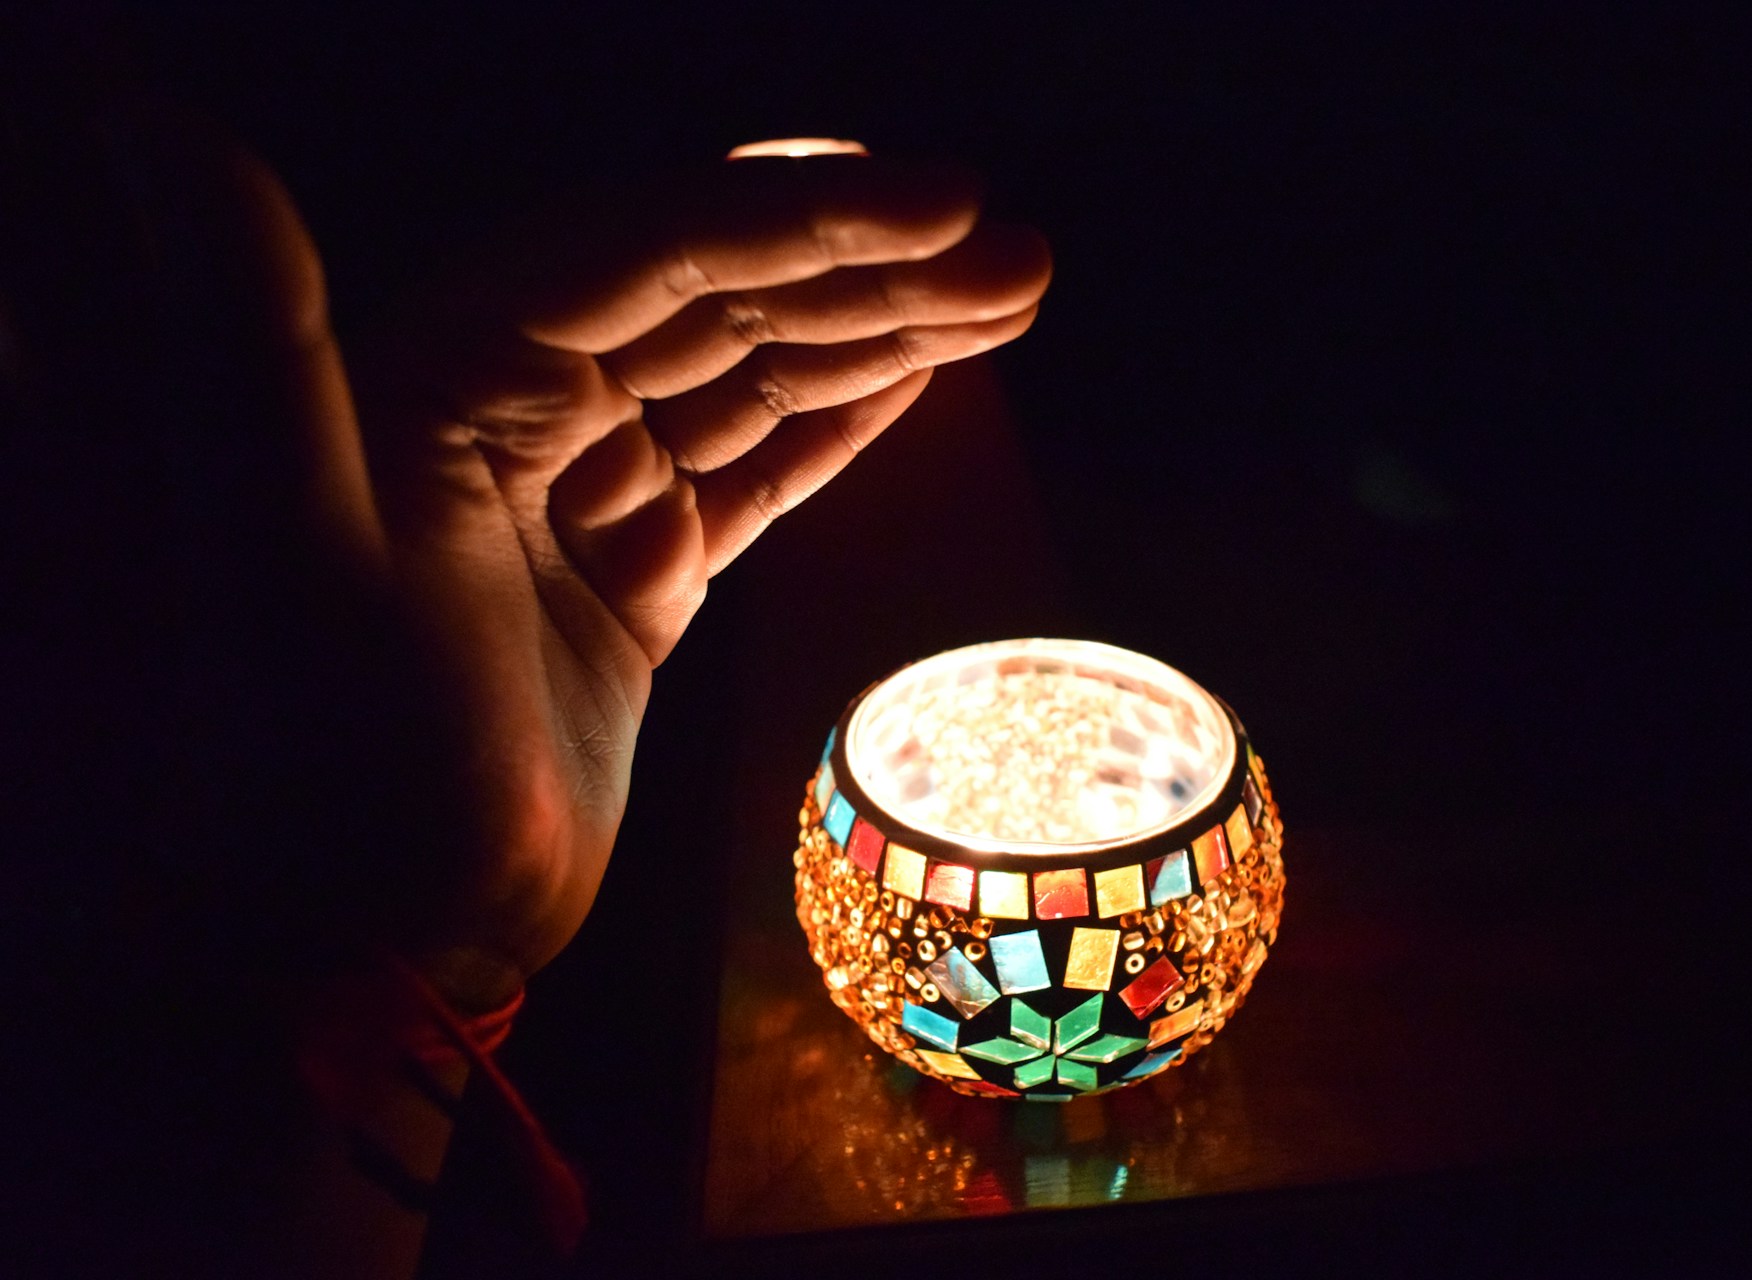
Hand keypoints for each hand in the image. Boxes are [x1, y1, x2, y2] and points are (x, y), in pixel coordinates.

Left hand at [291, 156, 1052, 1005]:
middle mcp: (514, 410)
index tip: (945, 204)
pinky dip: (842, 423)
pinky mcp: (637, 576)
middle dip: (876, 271)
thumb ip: (257, 347)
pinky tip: (923, 377)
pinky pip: (756, 472)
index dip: (801, 220)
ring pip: (755, 380)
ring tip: (1013, 297)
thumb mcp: (293, 559)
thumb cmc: (333, 774)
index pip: (649, 256)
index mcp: (444, 375)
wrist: (385, 943)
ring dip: (883, 335)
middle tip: (1021, 254)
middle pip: (724, 304)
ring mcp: (585, 494)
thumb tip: (169, 133)